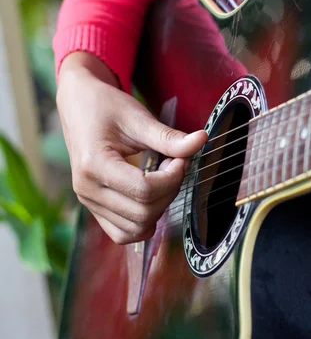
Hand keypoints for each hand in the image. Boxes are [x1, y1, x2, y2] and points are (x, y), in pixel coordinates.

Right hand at [56, 52, 206, 243]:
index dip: (172, 177)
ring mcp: (89, 202)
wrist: (80, 106)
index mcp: (94, 165)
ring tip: (162, 176)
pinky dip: (145, 221)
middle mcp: (87, 190)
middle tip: (173, 164)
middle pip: (143, 212)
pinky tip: (154, 195)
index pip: (144, 190)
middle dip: (169, 190)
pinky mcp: (95, 208)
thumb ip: (169, 137)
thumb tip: (202, 140)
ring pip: (137, 228)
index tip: (180, 157)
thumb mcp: (139, 118)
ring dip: (160, 205)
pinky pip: (123, 233)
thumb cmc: (106, 107)